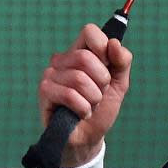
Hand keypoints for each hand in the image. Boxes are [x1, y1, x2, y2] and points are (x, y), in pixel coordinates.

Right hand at [38, 24, 132, 166]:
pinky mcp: (44, 93)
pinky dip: (83, 108)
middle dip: (101, 80)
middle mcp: (62, 60)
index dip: (103, 47)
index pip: (89, 31)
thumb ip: (122, 61)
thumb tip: (114, 43)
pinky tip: (82, 113)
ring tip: (90, 104)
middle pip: (85, 57)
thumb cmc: (102, 106)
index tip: (108, 66)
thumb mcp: (120, 83)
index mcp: (81, 52)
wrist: (90, 136)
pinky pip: (69, 95)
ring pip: (78, 78)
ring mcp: (50, 75)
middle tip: (100, 92)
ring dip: (93, 97)